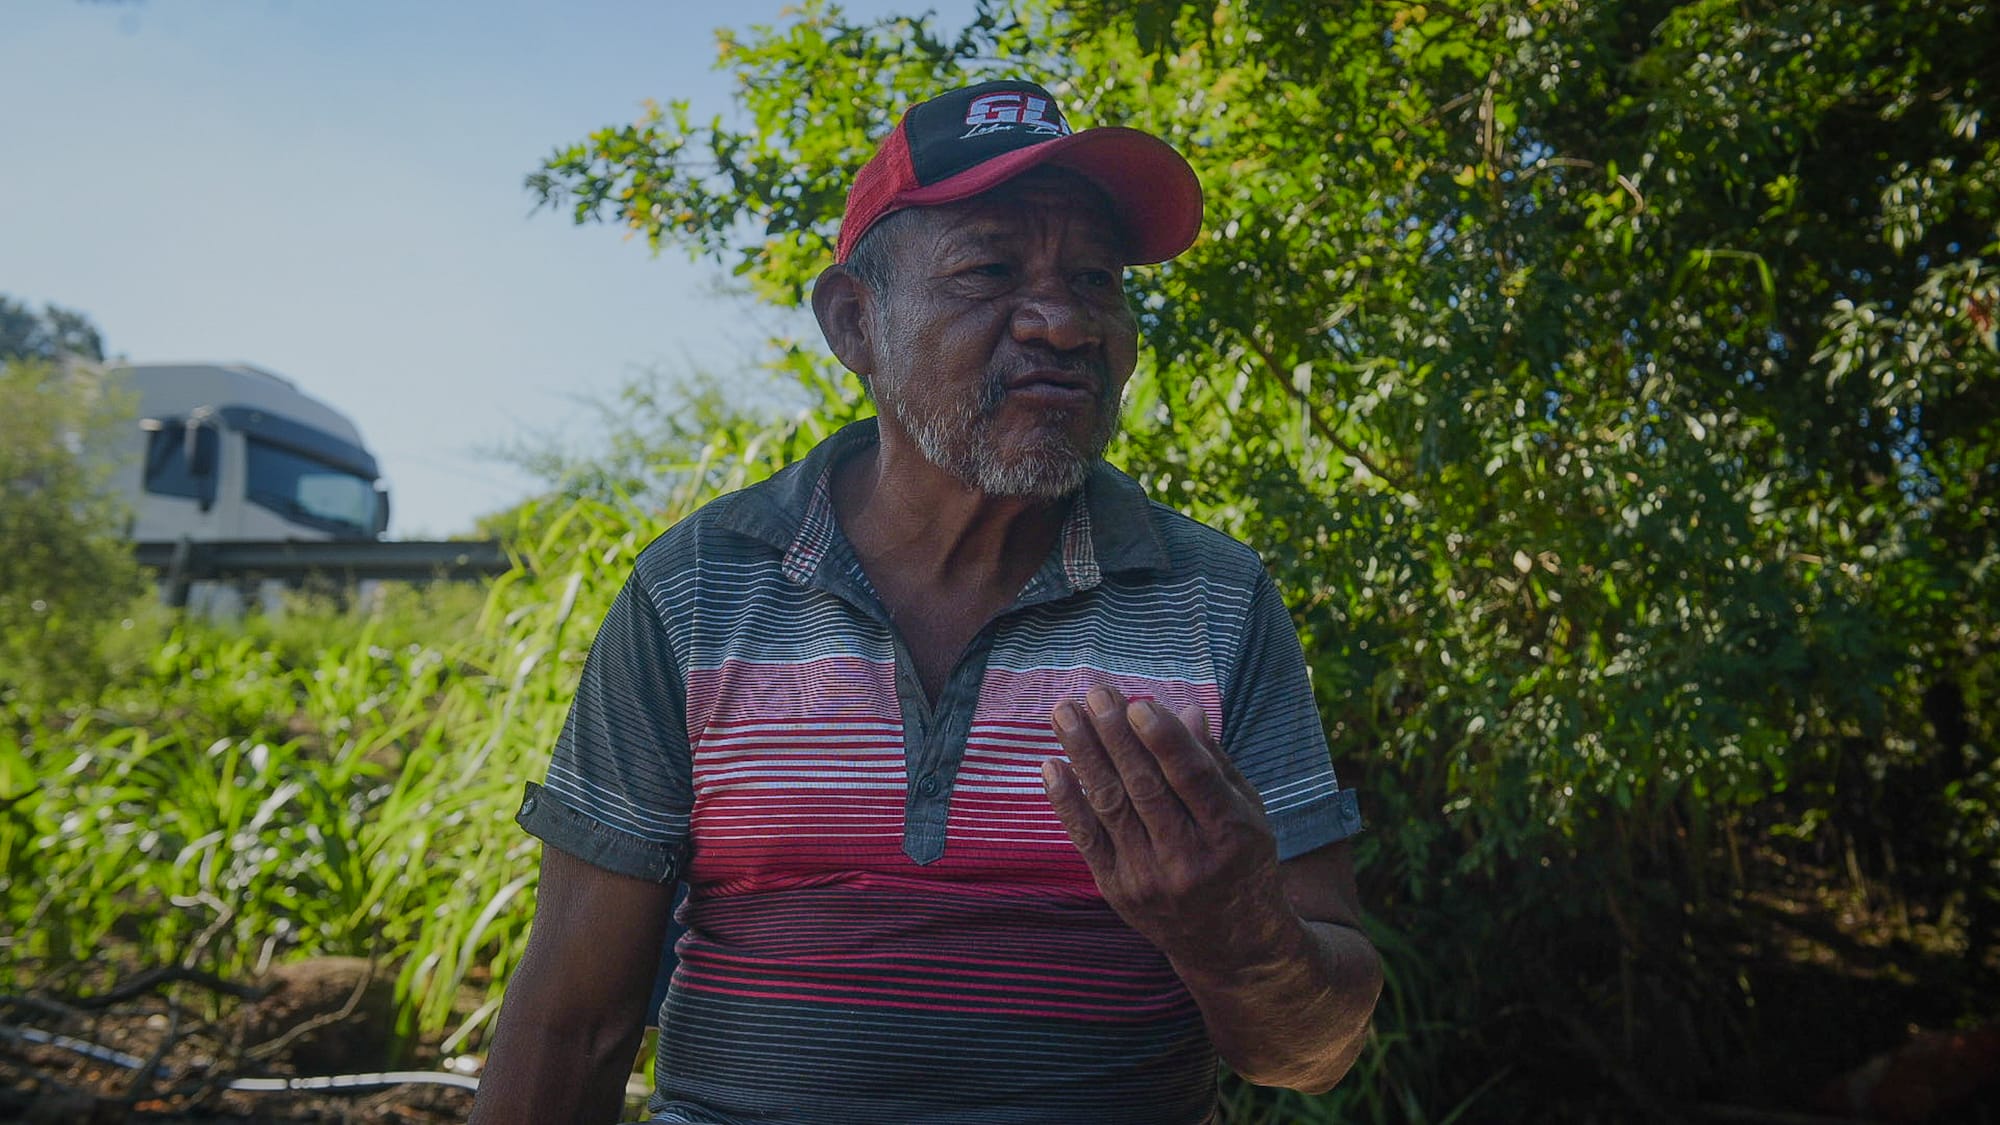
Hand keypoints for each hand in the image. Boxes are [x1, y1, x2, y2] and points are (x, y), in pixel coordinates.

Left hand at [1041, 685, 1296, 974]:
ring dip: (1083, 754)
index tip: (1137, 703)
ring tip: (1063, 713)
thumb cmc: (1242, 862)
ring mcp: (1148, 877)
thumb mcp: (1249, 813)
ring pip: (1110, 806)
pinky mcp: (1117, 889)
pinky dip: (1066, 801)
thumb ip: (1215, 764)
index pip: (1192, 779)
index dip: (1163, 740)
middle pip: (1144, 788)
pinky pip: (1086, 839)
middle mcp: (1188, 858)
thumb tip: (1185, 711)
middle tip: (1094, 693)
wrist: (1230, 945)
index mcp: (1230, 834)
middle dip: (1115, 735)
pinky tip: (1052, 764)